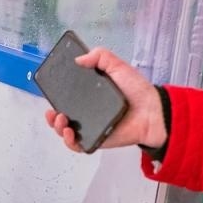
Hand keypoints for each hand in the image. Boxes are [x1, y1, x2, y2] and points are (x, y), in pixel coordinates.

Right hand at [42, 46, 166, 153]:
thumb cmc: (138, 90)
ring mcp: (91, 127)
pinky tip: (70, 134)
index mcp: (90, 95)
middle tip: (54, 112)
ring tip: (62, 122)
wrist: (152, 111)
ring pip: (66, 133)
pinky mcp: (97, 140)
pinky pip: (79, 146)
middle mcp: (88, 112)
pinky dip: (70, 143)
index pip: (67, 98)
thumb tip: (78, 59)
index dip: (56, 98)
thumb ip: (100, 56)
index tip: (50, 95)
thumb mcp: (117, 65)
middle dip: (52, 117)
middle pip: (62, 118)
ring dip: (58, 129)